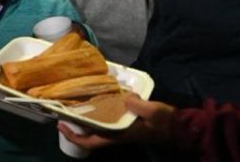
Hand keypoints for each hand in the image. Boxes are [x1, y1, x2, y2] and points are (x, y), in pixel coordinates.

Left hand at [57, 94, 173, 149]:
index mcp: (119, 135)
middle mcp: (117, 135)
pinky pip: (107, 123)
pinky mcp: (127, 124)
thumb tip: (126, 97)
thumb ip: (138, 104)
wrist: (178, 127)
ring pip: (98, 130)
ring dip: (85, 123)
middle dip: (75, 129)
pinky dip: (98, 116)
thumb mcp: (152, 111)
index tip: (61, 126)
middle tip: (64, 114)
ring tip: (76, 108)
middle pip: (90, 137)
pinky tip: (96, 103)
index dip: (74, 136)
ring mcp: (122, 131)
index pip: (91, 142)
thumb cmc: (164, 121)